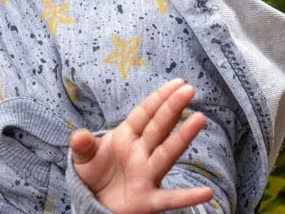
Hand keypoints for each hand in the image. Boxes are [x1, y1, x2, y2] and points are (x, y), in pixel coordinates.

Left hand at [70, 78, 212, 213]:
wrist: (93, 200)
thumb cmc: (94, 172)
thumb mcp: (84, 156)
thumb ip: (83, 145)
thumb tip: (78, 136)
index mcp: (126, 136)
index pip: (144, 114)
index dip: (159, 98)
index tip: (177, 83)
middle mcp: (141, 152)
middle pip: (158, 127)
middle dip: (172, 108)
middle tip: (189, 89)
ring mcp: (147, 174)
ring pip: (167, 153)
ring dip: (183, 137)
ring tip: (200, 118)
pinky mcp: (148, 199)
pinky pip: (170, 199)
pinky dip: (188, 197)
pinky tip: (206, 193)